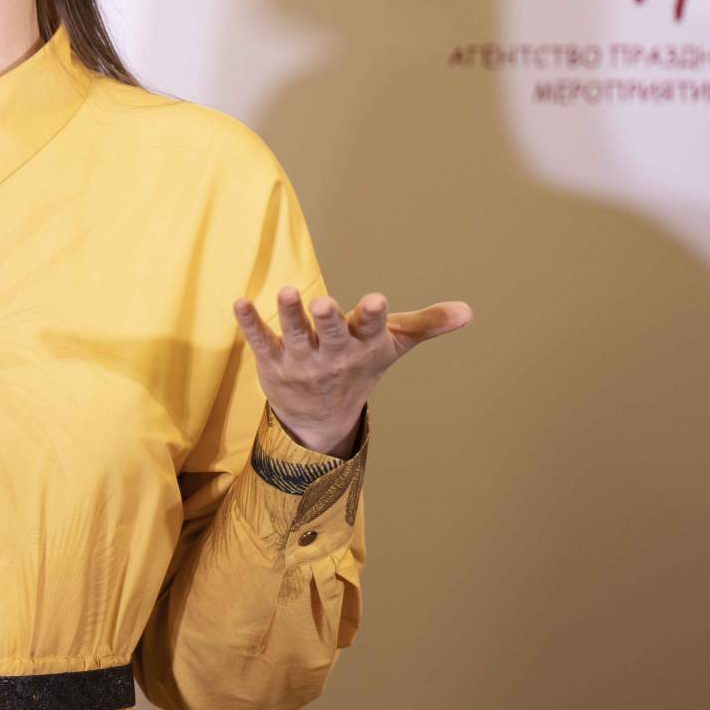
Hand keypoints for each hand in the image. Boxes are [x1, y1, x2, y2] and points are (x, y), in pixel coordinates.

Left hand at [230, 287, 473, 455]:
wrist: (321, 418)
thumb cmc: (361, 367)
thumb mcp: (393, 345)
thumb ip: (427, 325)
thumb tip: (469, 311)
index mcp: (363, 346)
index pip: (370, 328)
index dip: (372, 315)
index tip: (374, 300)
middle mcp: (333, 355)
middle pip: (332, 334)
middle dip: (329, 318)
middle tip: (324, 301)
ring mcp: (301, 360)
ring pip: (294, 334)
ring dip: (290, 314)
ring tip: (286, 291)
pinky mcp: (272, 362)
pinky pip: (260, 341)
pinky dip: (250, 323)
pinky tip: (239, 302)